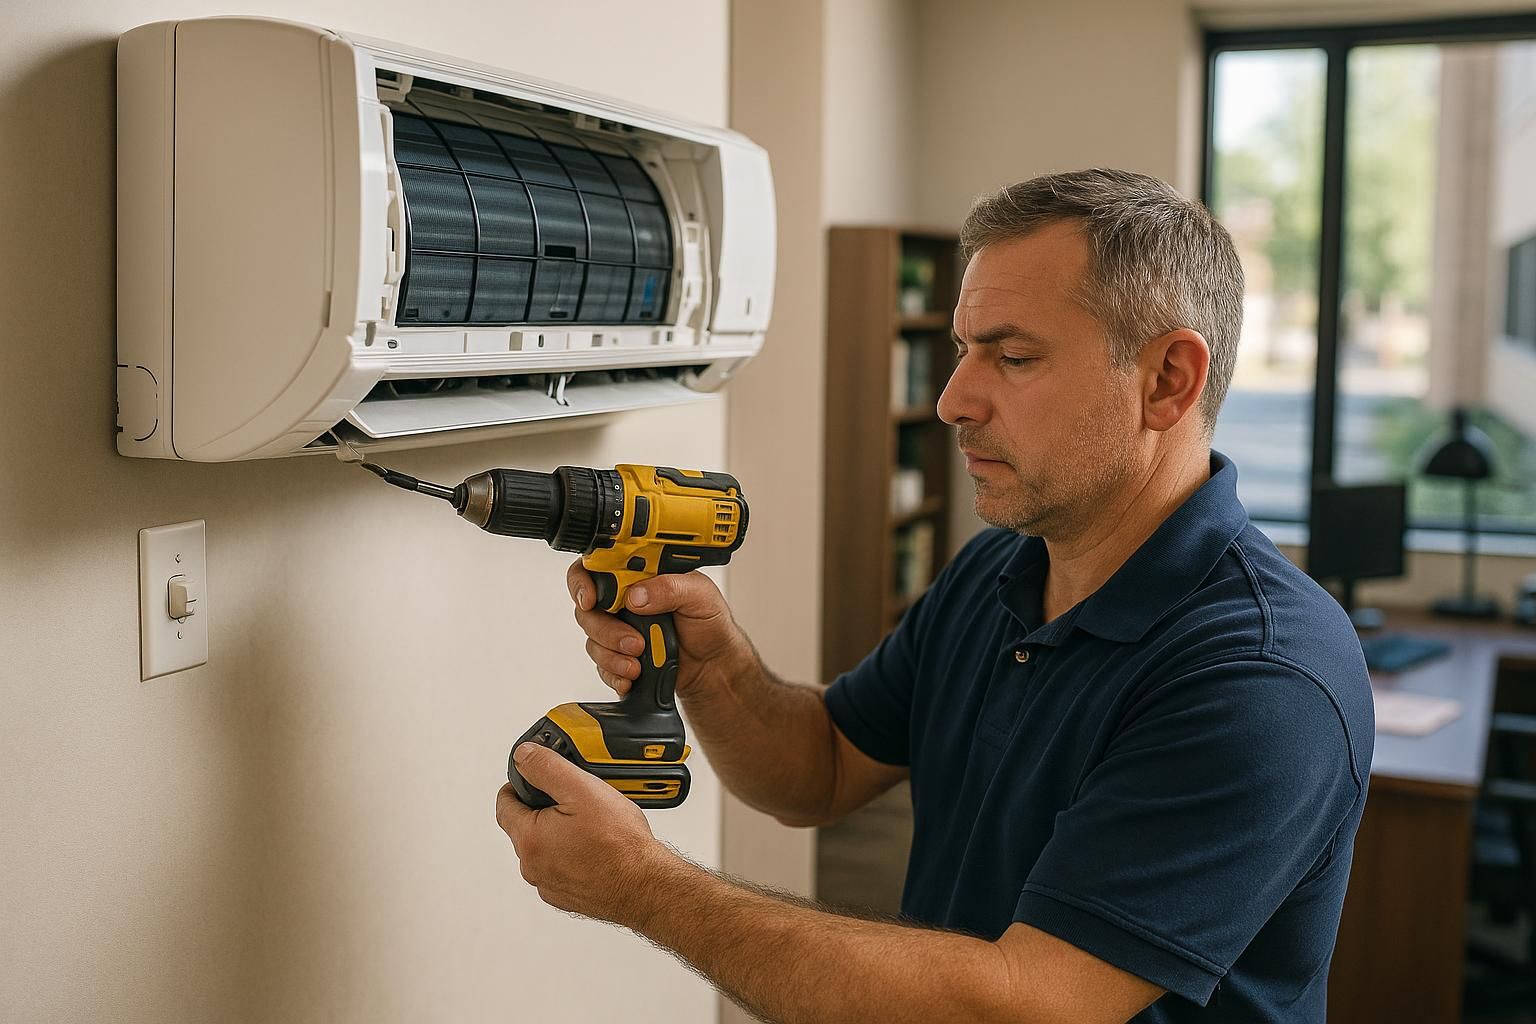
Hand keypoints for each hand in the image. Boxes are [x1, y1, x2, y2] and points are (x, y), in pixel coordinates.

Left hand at [496, 742, 675, 927]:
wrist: (646, 885)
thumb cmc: (619, 844)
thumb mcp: (582, 790)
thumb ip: (547, 768)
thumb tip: (523, 756)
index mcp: (529, 839)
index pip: (505, 804)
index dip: (517, 784)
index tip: (532, 776)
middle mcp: (533, 866)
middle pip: (525, 827)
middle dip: (543, 809)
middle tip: (572, 798)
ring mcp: (550, 884)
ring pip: (544, 849)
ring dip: (558, 834)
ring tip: (591, 823)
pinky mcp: (568, 896)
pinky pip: (561, 868)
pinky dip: (572, 856)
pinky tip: (596, 847)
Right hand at [568, 561, 747, 698]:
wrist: (713, 664)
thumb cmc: (709, 623)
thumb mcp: (700, 595)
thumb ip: (670, 587)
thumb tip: (636, 595)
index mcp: (639, 577)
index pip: (597, 568)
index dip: (583, 582)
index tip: (590, 600)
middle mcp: (623, 601)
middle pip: (588, 609)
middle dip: (605, 630)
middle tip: (634, 642)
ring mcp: (619, 629)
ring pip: (593, 640)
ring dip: (612, 655)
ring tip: (638, 663)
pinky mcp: (619, 656)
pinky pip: (601, 666)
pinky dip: (614, 673)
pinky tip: (633, 675)